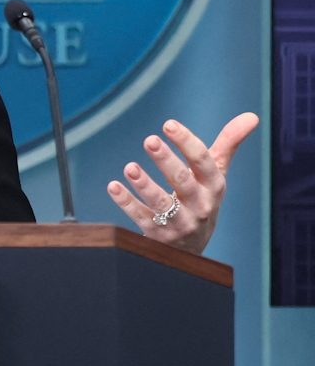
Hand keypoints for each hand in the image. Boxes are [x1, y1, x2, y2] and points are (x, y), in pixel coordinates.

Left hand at [106, 113, 258, 253]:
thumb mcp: (216, 174)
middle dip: (166, 161)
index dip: (187, 143)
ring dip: (145, 185)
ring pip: (163, 204)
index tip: (168, 124)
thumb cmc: (202, 198)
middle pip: (183, 182)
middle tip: (149, 140)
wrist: (192, 249)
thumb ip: (228, 144)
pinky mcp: (158, 235)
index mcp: (213, 187)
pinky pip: (142, 218)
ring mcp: (179, 223)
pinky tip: (113, 187)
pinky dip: (127, 203)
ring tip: (130, 167)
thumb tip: (252, 116)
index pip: (204, 163)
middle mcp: (200, 206)